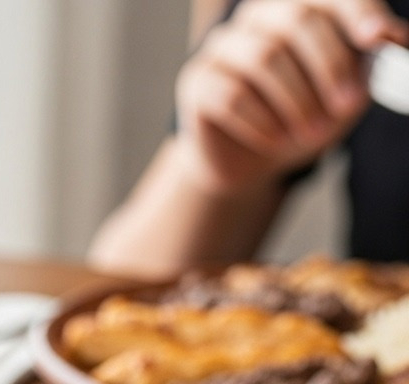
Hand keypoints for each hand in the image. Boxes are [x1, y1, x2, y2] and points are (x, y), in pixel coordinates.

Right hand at [174, 0, 408, 192]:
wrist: (253, 165)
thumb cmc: (302, 120)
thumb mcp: (346, 94)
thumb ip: (369, 65)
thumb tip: (395, 41)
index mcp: (298, 7)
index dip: (357, 11)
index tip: (378, 39)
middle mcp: (257, 17)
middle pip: (296, 21)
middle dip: (329, 65)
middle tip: (348, 106)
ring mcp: (222, 47)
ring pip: (263, 59)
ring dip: (296, 101)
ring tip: (311, 133)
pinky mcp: (196, 82)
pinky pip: (230, 95)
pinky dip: (260, 122)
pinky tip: (275, 141)